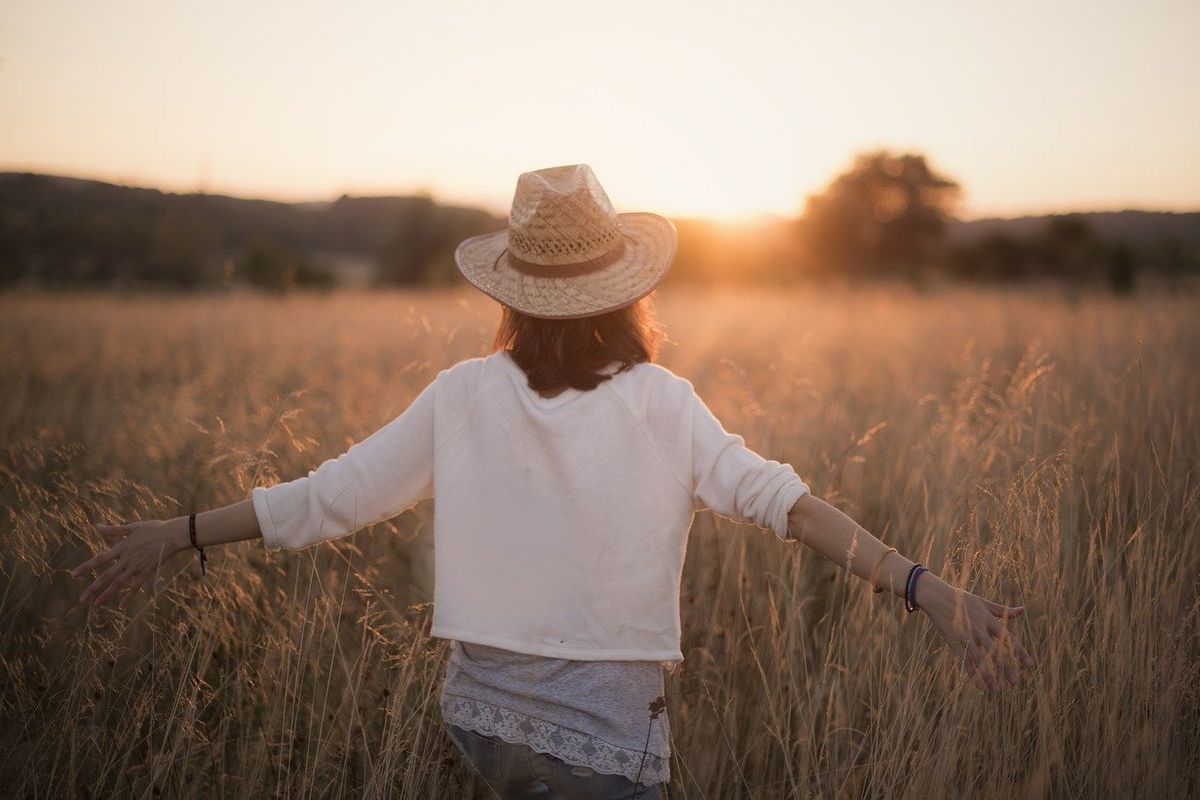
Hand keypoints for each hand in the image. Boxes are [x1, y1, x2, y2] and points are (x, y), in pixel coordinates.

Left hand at [69, 519, 188, 609]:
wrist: (174, 535)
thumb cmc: (154, 528)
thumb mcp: (133, 527)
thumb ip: (114, 530)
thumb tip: (96, 526)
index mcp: (122, 547)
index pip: (100, 559)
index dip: (86, 567)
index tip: (73, 574)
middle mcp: (127, 559)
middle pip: (107, 576)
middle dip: (93, 588)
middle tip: (81, 600)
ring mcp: (137, 567)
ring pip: (118, 583)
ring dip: (106, 594)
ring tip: (95, 605)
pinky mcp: (147, 572)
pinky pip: (135, 587)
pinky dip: (128, 597)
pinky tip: (121, 607)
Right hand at [916, 573, 1034, 692]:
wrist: (937, 596)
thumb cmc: (961, 598)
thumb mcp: (983, 602)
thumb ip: (1003, 611)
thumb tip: (1023, 610)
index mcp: (988, 620)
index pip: (1007, 638)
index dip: (1019, 652)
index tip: (1030, 664)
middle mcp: (978, 629)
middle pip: (995, 652)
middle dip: (1006, 668)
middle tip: (1015, 683)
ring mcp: (965, 636)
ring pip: (979, 660)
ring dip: (988, 676)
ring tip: (996, 691)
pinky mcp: (954, 642)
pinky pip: (964, 661)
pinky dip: (972, 674)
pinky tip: (979, 686)